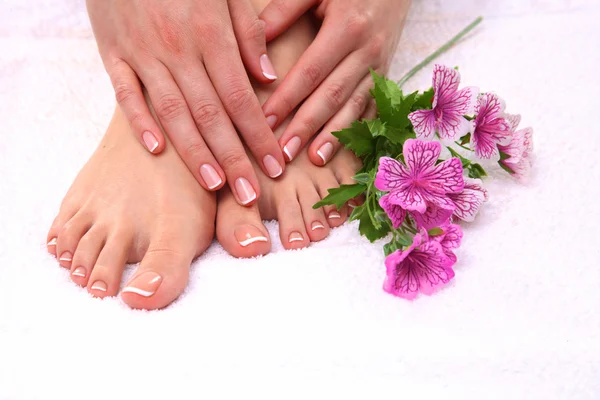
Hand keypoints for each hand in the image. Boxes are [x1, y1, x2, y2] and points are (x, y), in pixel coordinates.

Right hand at [86, 0, 285, 204]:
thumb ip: (248, 33)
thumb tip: (268, 78)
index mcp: (210, 32)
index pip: (241, 97)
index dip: (259, 135)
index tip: (275, 166)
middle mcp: (178, 48)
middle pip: (210, 114)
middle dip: (233, 158)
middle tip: (250, 195)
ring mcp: (142, 52)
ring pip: (172, 112)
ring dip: (194, 152)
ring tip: (216, 185)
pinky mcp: (112, 52)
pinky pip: (125, 94)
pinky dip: (140, 123)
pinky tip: (157, 152)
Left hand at [259, 0, 409, 165]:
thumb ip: (285, 9)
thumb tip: (255, 41)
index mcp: (347, 27)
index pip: (309, 72)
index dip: (287, 100)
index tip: (264, 123)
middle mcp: (367, 50)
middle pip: (331, 96)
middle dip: (306, 127)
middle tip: (284, 154)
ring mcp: (380, 65)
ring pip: (355, 106)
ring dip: (334, 135)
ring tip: (314, 160)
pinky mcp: (387, 73)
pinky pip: (374, 106)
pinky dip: (360, 128)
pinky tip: (346, 150)